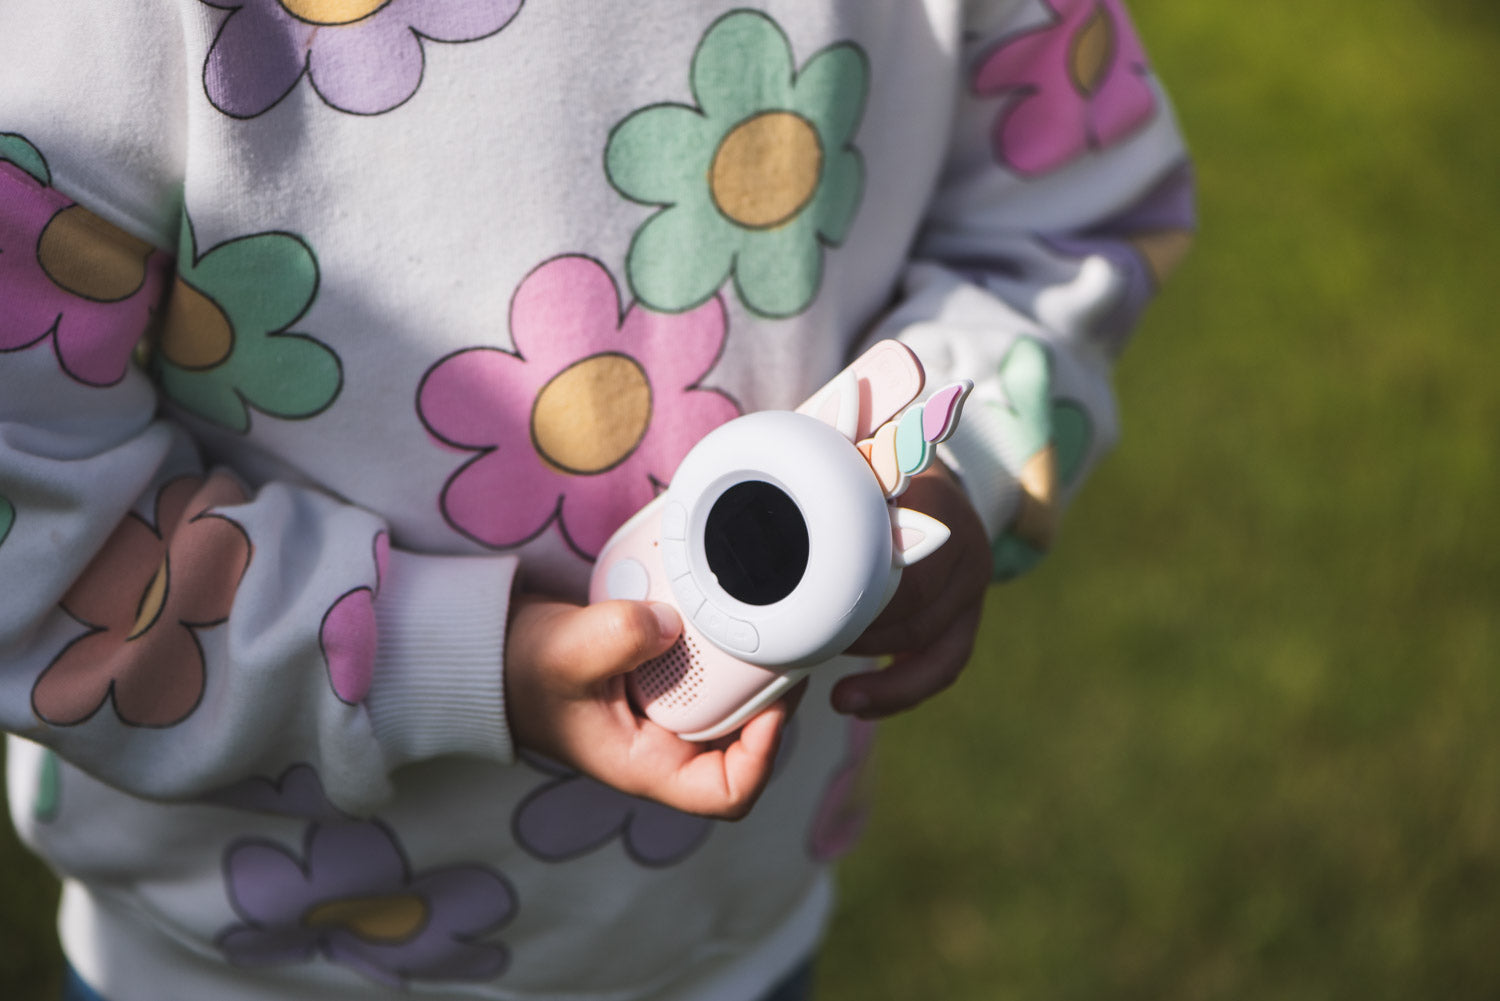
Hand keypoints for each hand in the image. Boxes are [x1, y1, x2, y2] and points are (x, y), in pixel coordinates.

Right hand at [504, 595, 794, 818]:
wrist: (500, 649)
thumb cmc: (523, 670)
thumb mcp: (565, 653)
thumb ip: (615, 638)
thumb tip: (670, 624)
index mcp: (647, 765)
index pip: (727, 794)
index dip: (763, 758)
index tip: (771, 706)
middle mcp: (665, 746)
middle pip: (746, 742)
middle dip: (770, 698)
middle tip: (783, 647)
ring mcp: (667, 713)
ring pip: (733, 703)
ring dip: (750, 668)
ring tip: (761, 623)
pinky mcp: (665, 679)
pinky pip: (711, 671)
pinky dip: (723, 644)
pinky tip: (722, 608)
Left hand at [834, 463, 991, 717]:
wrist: (929, 482)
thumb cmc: (876, 478)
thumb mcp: (859, 470)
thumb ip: (837, 488)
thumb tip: (784, 502)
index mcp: (938, 506)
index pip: (900, 566)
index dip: (860, 599)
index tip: (817, 615)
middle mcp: (965, 549)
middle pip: (917, 614)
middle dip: (865, 641)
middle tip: (816, 652)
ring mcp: (972, 587)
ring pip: (938, 651)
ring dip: (887, 682)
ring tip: (841, 698)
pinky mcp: (968, 617)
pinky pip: (943, 666)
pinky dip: (902, 692)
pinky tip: (863, 705)